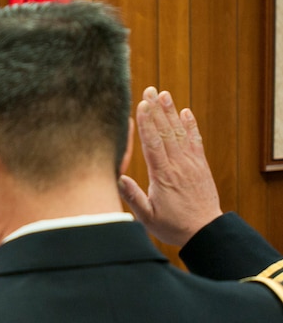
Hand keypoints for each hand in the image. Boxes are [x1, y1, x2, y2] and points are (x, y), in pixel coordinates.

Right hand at [118, 87, 221, 245]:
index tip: (141, 105)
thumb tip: (118, 178)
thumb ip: (133, 197)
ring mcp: (191, 164)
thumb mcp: (147, 217)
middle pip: (166, 132)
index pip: (153, 144)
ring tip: (165, 94)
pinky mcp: (200, 166)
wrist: (205, 231)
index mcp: (163, 176)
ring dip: (172, 112)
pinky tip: (186, 112)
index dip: (146, 123)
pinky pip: (195, 141)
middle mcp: (178, 165)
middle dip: (157, 110)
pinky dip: (191, 126)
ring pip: (180, 133)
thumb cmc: (173, 226)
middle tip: (150, 90)